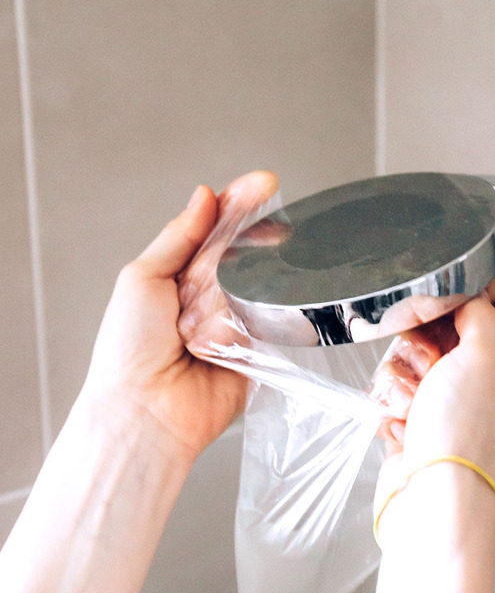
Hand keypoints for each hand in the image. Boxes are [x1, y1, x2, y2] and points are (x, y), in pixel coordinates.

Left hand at [79, 171, 277, 464]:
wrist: (145, 411)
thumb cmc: (129, 349)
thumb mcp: (143, 277)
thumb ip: (179, 236)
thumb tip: (205, 195)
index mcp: (177, 272)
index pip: (215, 227)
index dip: (239, 202)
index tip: (264, 181)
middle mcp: (207, 293)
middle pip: (242, 251)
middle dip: (248, 239)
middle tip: (266, 216)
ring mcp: (232, 320)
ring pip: (255, 284)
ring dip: (235, 289)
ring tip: (205, 313)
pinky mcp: (254, 349)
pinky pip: (265, 321)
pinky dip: (248, 321)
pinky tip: (226, 330)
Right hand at [372, 279, 494, 529]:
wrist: (434, 503)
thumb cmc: (468, 437)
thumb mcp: (486, 354)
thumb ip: (480, 312)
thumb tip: (465, 296)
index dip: (473, 290)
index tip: (446, 298)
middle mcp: (492, 376)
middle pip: (449, 322)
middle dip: (425, 337)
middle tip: (429, 361)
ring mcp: (455, 399)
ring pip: (413, 353)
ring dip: (404, 374)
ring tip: (416, 403)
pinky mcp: (421, 418)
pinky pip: (395, 387)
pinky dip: (393, 402)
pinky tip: (405, 424)